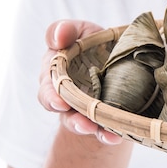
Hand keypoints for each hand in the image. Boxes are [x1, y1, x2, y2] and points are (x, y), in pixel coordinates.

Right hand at [38, 20, 123, 144]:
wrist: (119, 59)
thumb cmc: (93, 43)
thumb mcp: (80, 31)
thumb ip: (66, 30)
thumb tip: (58, 37)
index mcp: (55, 75)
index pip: (47, 88)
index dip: (51, 96)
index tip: (60, 103)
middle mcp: (64, 96)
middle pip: (63, 113)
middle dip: (70, 118)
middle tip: (81, 123)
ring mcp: (82, 109)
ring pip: (78, 123)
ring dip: (87, 128)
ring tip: (100, 132)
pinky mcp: (101, 118)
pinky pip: (101, 130)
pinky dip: (106, 135)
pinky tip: (115, 137)